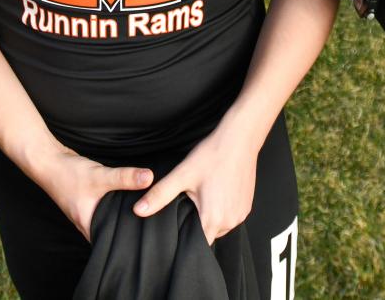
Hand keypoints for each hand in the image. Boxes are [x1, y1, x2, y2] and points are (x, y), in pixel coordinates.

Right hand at [35, 148, 153, 240]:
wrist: (48, 160)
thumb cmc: (68, 174)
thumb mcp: (100, 176)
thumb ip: (124, 177)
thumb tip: (149, 178)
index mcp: (88, 226)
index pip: (111, 243)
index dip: (128, 241)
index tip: (147, 236)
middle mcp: (87, 222)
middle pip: (112, 231)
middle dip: (129, 227)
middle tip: (151, 223)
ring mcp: (87, 211)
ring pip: (109, 218)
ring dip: (122, 213)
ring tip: (145, 210)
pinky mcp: (89, 200)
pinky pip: (107, 207)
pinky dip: (116, 203)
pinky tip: (128, 195)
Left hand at [131, 124, 259, 243]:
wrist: (239, 139)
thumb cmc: (212, 156)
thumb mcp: (182, 175)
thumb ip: (160, 195)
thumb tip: (138, 211)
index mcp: (214, 218)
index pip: (197, 245)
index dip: (185, 240)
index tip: (177, 228)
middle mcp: (230, 221)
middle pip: (207, 235)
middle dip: (195, 225)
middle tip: (187, 204)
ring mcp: (241, 214)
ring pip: (219, 227)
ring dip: (208, 217)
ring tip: (200, 196)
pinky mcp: (246, 206)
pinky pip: (230, 216)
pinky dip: (220, 210)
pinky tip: (213, 192)